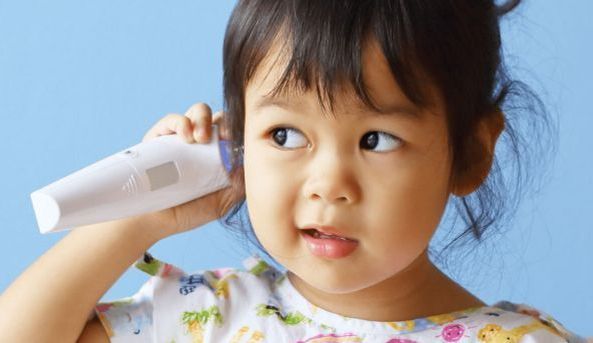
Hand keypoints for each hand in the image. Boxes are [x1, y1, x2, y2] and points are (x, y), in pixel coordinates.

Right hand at [140, 102, 233, 238]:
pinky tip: (186, 135)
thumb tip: (250, 166)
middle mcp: (200, 142)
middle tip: (224, 137)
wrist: (154, 221)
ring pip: (199, 111)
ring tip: (201, 139)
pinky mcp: (158, 137)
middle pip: (219, 117)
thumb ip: (239, 186)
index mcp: (217, 154)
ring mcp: (179, 137)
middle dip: (225, 122)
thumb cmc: (188, 212)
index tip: (238, 140)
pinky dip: (181, 121)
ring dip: (204, 118)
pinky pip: (172, 119)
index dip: (239, 130)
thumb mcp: (220, 203)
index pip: (233, 132)